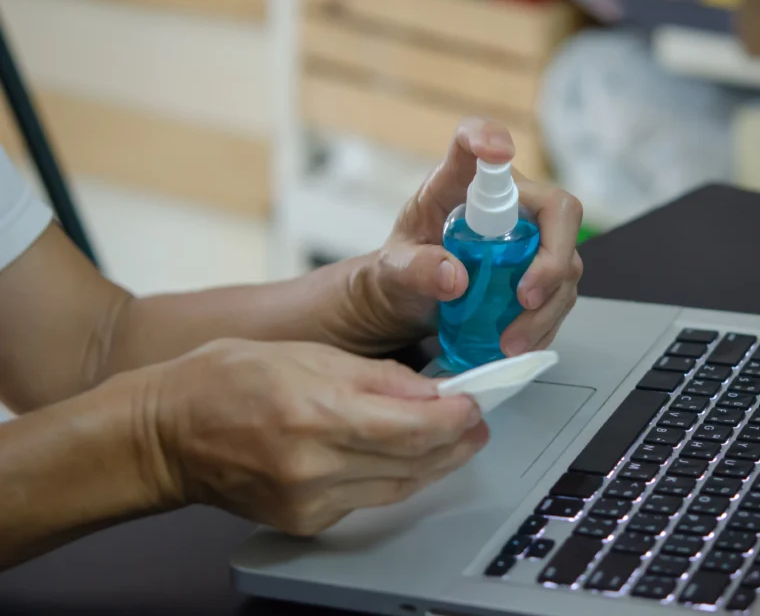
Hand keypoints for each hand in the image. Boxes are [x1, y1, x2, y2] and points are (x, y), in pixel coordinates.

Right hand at [147, 339, 486, 535]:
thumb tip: (429, 391)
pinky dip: (395, 478)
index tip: (475, 404)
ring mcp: (309, 500)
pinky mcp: (305, 521)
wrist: (167, 434)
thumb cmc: (226, 380)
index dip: (454, 418)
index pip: (411, 426)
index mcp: (316, 412)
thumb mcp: (307, 352)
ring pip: (398, 486)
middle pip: (412, 461)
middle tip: (477, 424)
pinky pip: (368, 500)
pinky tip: (408, 458)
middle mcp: (315, 465)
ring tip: (456, 441)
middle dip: (455, 442)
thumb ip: (375, 376)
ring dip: (434, 464)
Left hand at [328, 117, 583, 355]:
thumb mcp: (391, 272)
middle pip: (558, 210)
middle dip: (553, 257)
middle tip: (525, 297)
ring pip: (567, 263)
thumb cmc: (400, 272)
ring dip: (547, 307)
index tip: (495, 151)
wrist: (408, 302)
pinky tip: (519, 343)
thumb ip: (414, 269)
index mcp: (461, 184)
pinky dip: (544, 325)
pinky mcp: (541, 274)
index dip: (488, 136)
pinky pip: (560, 297)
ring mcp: (532, 239)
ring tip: (511, 341)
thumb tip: (454, 277)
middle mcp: (509, 204)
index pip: (475, 139)